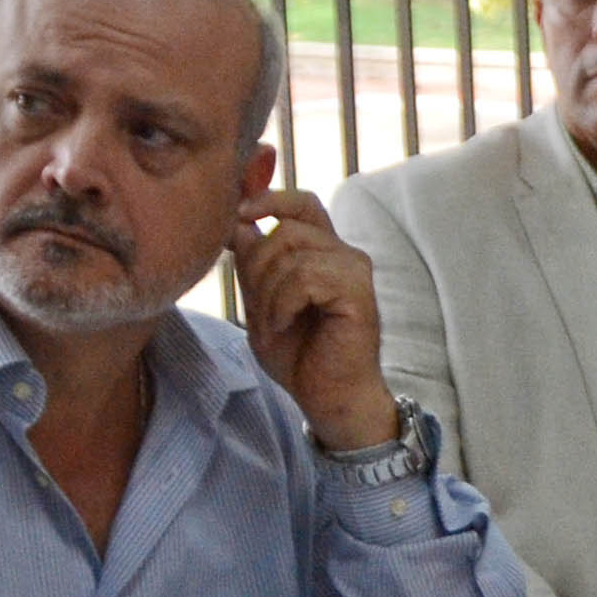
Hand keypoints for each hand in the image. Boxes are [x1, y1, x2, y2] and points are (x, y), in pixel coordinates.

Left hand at [235, 189, 401, 451]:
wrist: (329, 396)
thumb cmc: (301, 354)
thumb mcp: (262, 301)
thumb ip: (253, 263)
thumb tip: (238, 224)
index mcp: (325, 252)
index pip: (301, 203)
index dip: (268, 199)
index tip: (238, 215)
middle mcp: (345, 254)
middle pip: (284, 230)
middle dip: (257, 268)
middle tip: (260, 310)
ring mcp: (355, 271)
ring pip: (291, 253)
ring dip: (268, 293)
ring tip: (274, 324)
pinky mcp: (358, 292)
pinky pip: (304, 278)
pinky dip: (283, 304)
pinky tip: (287, 325)